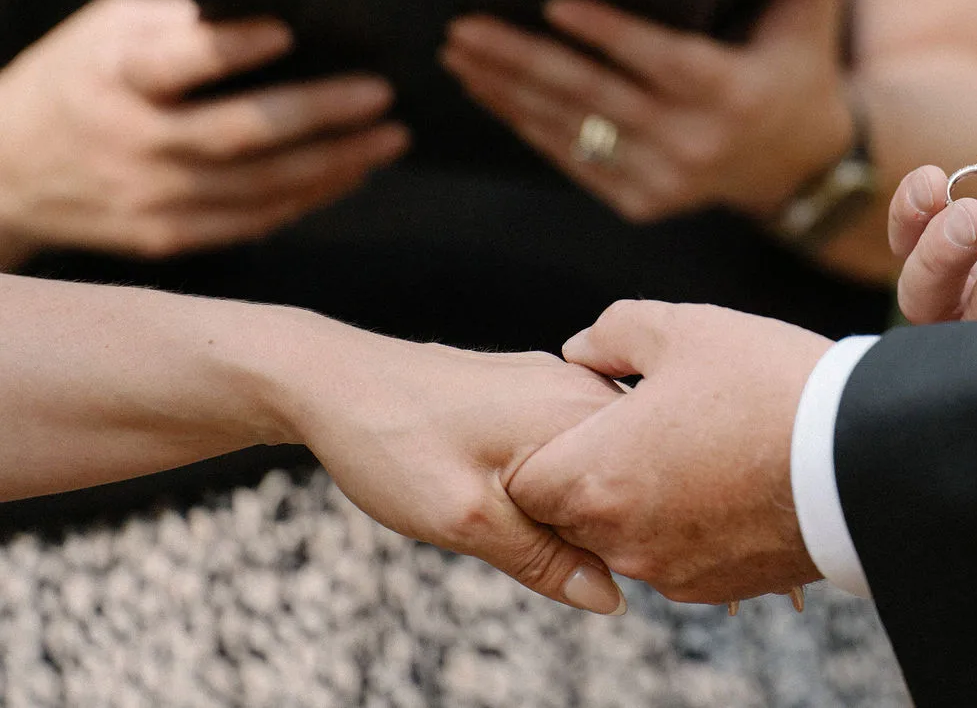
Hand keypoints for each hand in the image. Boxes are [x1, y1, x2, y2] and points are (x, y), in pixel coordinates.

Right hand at [0, 0, 405, 264]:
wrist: (7, 170)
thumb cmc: (76, 79)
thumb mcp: (110, 27)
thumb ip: (182, 20)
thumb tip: (274, 8)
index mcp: (114, 76)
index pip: (175, 64)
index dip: (232, 49)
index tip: (288, 31)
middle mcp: (131, 142)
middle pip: (236, 134)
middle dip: (318, 114)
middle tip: (381, 94)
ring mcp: (149, 198)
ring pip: (257, 188)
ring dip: (333, 164)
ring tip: (388, 138)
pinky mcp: (164, 237)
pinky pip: (250, 223)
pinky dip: (306, 199)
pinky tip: (348, 173)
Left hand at [278, 318, 628, 614]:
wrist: (328, 381)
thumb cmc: (393, 443)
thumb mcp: (468, 520)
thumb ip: (544, 560)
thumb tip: (608, 597)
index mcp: (582, 410)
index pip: (647, 487)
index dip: (621, 536)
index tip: (568, 560)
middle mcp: (581, 385)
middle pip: (626, 471)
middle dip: (598, 516)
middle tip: (524, 536)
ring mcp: (556, 380)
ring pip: (595, 458)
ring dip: (572, 496)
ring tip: (510, 514)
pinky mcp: (531, 386)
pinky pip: (568, 439)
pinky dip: (552, 472)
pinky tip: (507, 488)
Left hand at [442, 0, 874, 223]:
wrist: (803, 167)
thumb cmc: (799, 67)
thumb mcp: (814, 9)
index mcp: (735, 91)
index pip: (659, 59)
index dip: (605, 33)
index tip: (552, 2)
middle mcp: (696, 142)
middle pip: (595, 95)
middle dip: (522, 59)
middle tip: (465, 24)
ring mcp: (663, 179)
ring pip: (570, 129)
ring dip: (506, 90)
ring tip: (457, 50)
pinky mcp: (639, 201)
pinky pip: (571, 158)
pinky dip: (525, 123)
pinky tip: (486, 89)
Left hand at [506, 300, 829, 603]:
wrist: (860, 454)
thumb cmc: (766, 384)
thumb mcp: (685, 329)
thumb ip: (613, 334)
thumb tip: (582, 350)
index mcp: (594, 476)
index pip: (526, 480)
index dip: (553, 443)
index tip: (595, 416)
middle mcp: (620, 539)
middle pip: (573, 513)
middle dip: (599, 471)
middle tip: (653, 426)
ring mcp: (668, 570)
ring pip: (626, 535)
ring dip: (645, 498)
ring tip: (702, 447)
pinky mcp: (713, 585)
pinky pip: (675, 555)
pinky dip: (689, 523)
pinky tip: (732, 479)